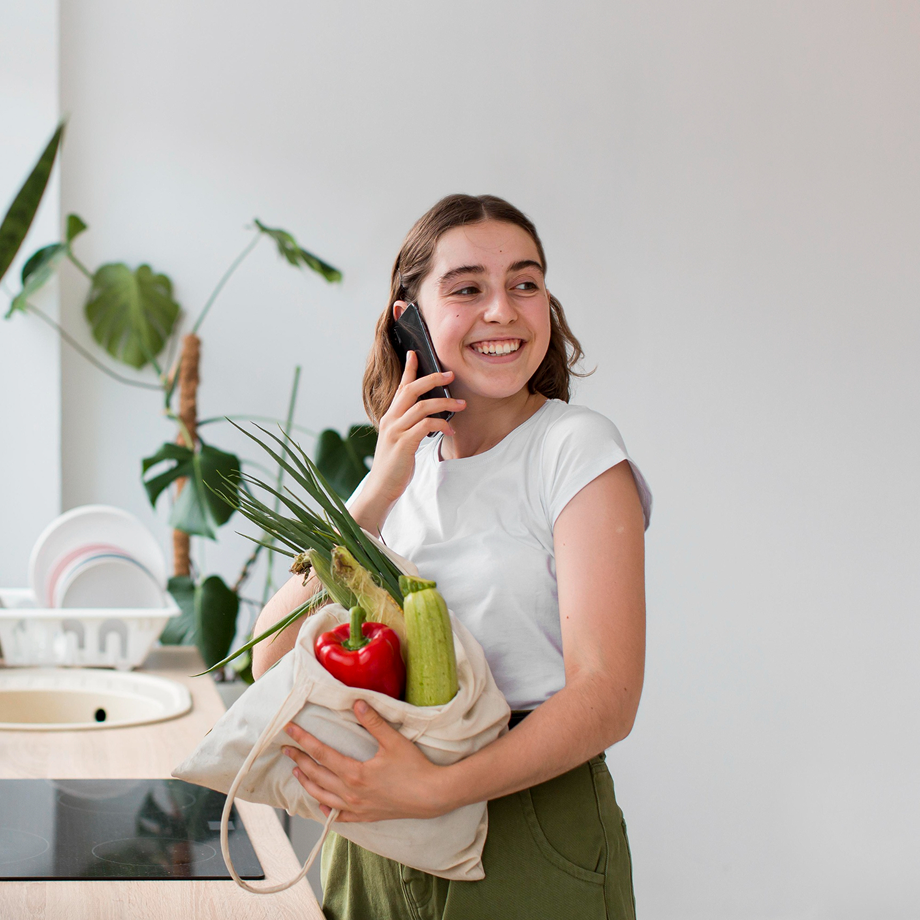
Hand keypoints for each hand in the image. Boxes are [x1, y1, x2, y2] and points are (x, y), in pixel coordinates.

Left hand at [282, 700, 449, 821]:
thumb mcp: (393, 741)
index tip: (288, 730)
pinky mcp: (365, 816)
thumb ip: (373, 721)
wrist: (431, 796)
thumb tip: (355, 703)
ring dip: (307, 783)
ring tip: (296, 771)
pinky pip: (339, 816)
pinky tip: (321, 804)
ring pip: (322, 796)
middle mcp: (350, 793)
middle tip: (285, 748)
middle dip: (299, 759)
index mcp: (354, 773)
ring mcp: (356, 807)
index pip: (321, 753)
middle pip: (316, 774)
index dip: (303, 740)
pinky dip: (326, 810)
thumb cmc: (414, 767)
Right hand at [350, 351, 464, 531]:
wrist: (381, 488)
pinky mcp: (403, 444)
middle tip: (451, 375)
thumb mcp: (401, 441)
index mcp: (391, 417)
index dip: (409, 370)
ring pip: (422, 406)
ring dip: (445, 403)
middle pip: (411, 390)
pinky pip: (425, 426)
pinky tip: (451, 429)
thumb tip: (432, 418)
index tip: (416, 354)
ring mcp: (396, 431)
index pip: (400, 387)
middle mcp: (391, 420)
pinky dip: (441, 424)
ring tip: (462, 404)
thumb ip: (411, 427)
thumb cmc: (394, 465)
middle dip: (432, 379)